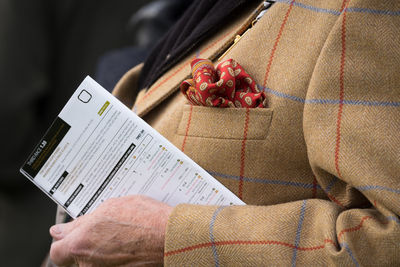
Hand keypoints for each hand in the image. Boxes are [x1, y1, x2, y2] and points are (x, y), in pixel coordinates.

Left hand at [49, 195, 172, 265]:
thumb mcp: (111, 207)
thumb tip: (64, 228)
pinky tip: (127, 248)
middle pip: (74, 258)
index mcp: (81, 242)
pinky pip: (108, 266)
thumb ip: (82, 221)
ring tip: (119, 240)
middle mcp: (88, 263)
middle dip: (83, 246)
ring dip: (99, 253)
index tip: (69, 236)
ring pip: (92, 263)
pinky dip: (113, 260)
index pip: (57, 250)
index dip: (64, 240)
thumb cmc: (147, 219)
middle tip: (100, 235)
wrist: (171, 237)